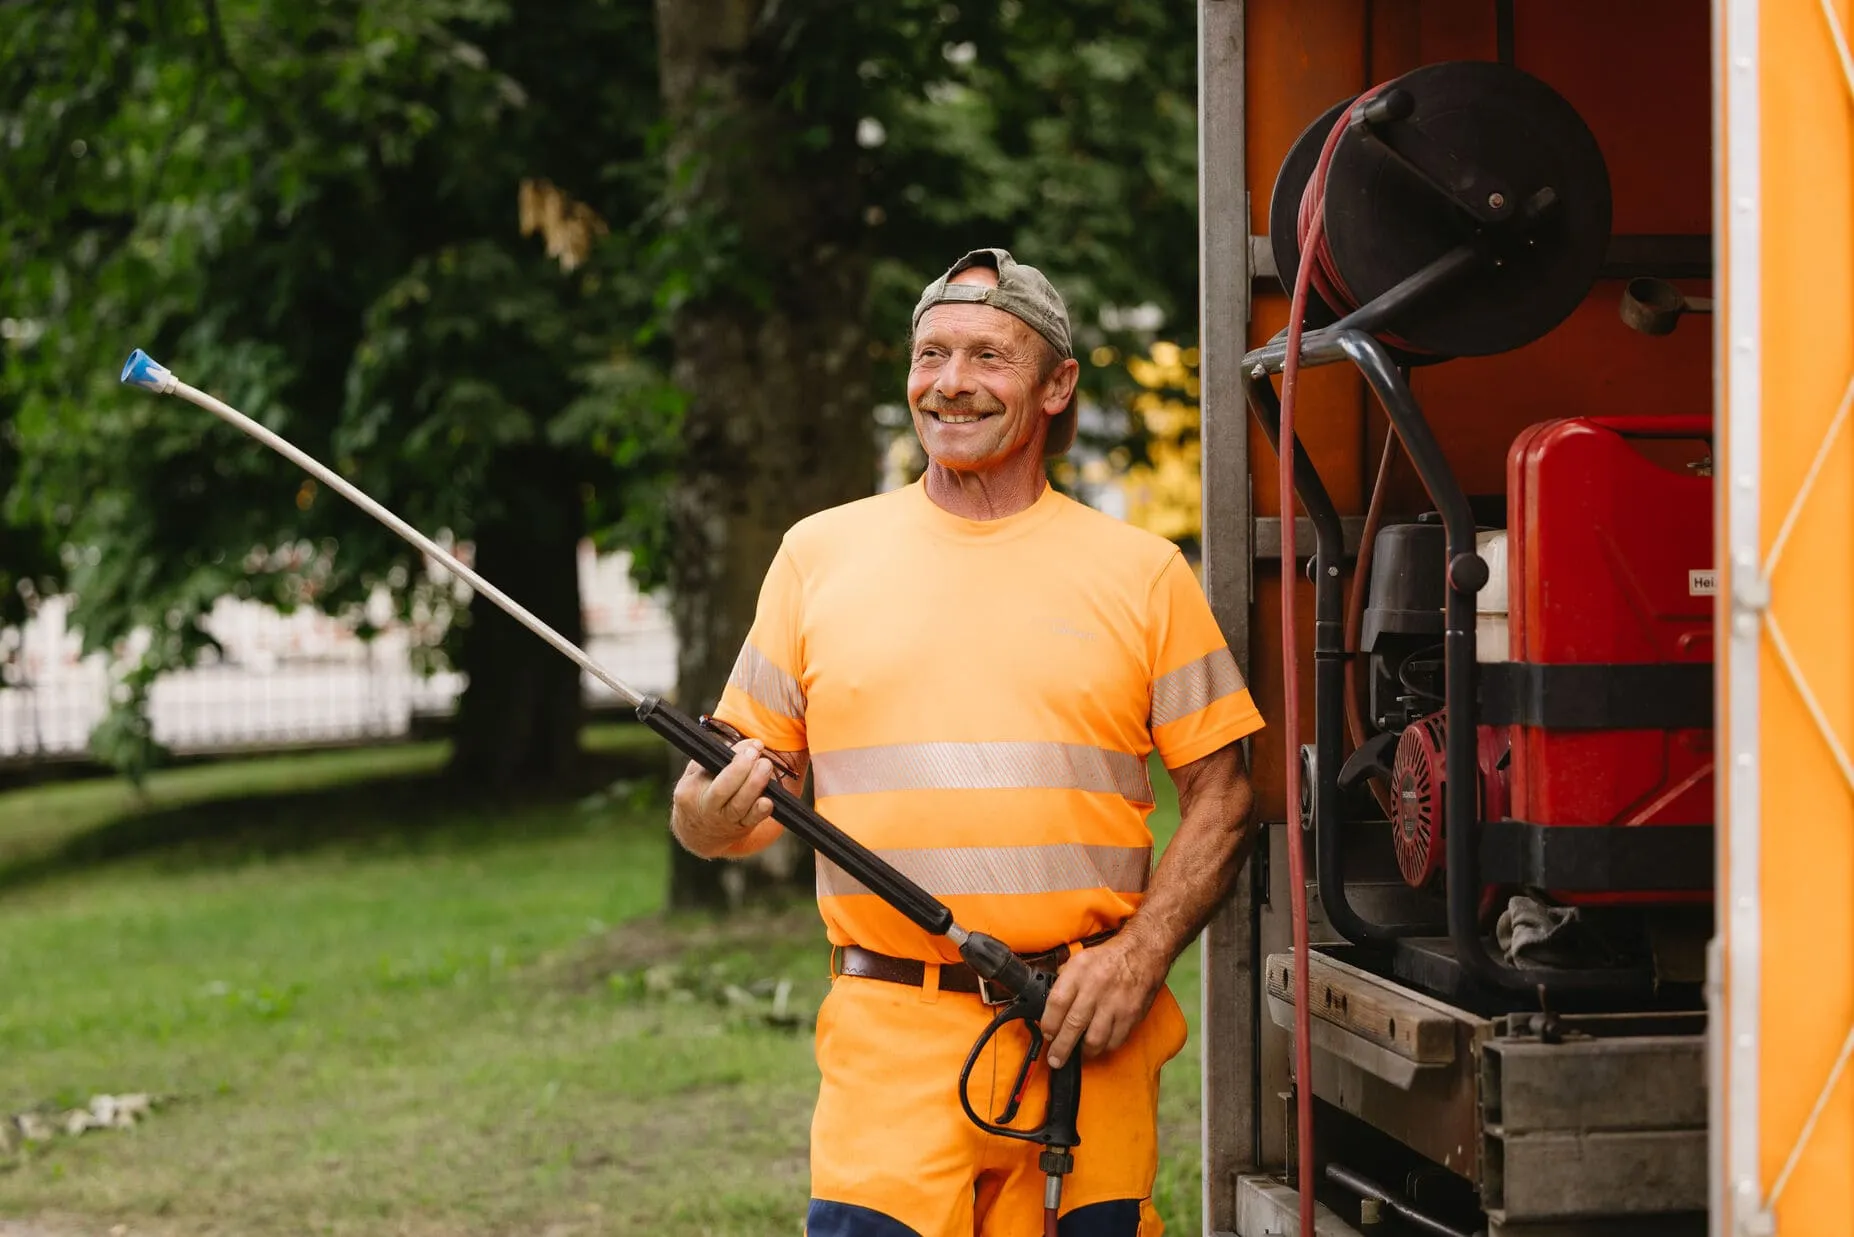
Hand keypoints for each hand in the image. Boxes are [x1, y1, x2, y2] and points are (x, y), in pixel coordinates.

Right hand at [669, 738, 777, 857]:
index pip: (710, 770)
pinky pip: (751, 821)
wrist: (698, 834)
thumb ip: (717, 757)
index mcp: (691, 790)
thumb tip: (750, 744)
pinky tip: (768, 801)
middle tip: (756, 754)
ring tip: (766, 766)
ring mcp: (724, 821)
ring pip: (738, 806)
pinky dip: (760, 811)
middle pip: (722, 790)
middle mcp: (707, 807)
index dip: (734, 756)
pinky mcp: (740, 828)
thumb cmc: (699, 794)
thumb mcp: (695, 774)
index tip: (751, 746)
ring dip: (754, 785)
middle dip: (741, 770)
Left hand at [1038, 936, 1169, 1069]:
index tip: (1047, 1034)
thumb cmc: (1108, 959)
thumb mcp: (1079, 959)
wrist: (1143, 953)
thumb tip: (1049, 1007)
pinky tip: (1098, 1045)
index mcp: (1080, 971)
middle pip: (1074, 1024)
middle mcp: (1097, 987)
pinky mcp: (1131, 1015)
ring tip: (1077, 1054)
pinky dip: (1104, 1047)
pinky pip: (1115, 1041)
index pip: (1057, 1002)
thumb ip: (1064, 982)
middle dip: (1061, 1047)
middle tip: (1055, 1059)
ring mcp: (1116, 1003)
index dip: (1048, 1023)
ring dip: (1083, 1052)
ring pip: (1095, 1039)